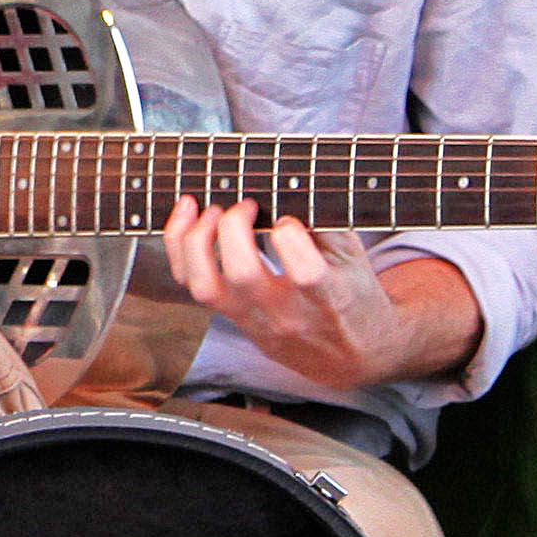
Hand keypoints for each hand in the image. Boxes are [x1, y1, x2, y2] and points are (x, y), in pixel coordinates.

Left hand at [155, 201, 474, 400]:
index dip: (291, 237)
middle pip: (243, 274)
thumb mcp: (356, 259)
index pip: (306, 274)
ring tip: (205, 208)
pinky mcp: (233, 320)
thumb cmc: (354, 294)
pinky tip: (188, 221)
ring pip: (205, 287)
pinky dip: (181, 250)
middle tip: (244, 205)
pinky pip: (193, 288)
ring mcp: (255, 321)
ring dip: (194, 240)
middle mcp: (288, 315)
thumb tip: (288, 180)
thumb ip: (326, 224)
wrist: (350, 356)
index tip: (288, 218)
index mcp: (331, 299)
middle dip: (233, 227)